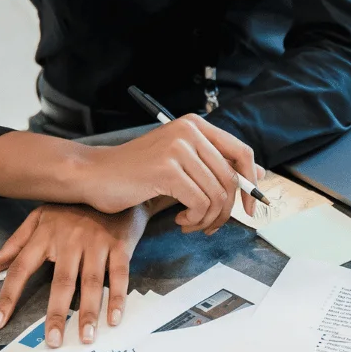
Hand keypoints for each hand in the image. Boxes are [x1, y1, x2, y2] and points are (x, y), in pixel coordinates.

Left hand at [0, 204, 148, 345]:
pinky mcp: (119, 244)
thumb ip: (15, 244)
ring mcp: (96, 242)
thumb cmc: (72, 207)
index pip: (20, 268)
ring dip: (89, 312)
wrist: (114, 183)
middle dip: (56, 315)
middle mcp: (69, 239)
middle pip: (61, 282)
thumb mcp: (39, 218)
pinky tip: (114, 318)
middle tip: (53, 342)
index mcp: (45, 234)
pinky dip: (117, 297)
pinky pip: (119, 275)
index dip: (8, 297)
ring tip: (86, 337)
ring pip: (90, 282)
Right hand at [80, 115, 261, 235]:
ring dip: (208, 219)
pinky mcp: (167, 170)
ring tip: (191, 224)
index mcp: (195, 125)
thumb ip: (213, 166)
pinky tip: (181, 221)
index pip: (242, 152)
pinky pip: (200, 203)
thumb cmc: (135, 174)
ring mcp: (178, 148)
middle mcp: (190, 131)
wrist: (94, 175)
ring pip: (217, 195)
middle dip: (226, 211)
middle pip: (231, 179)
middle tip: (210, 226)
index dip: (251, 184)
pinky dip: (195, 219)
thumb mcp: (179, 164)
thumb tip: (256, 176)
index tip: (250, 208)